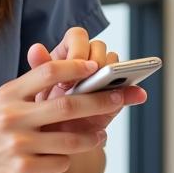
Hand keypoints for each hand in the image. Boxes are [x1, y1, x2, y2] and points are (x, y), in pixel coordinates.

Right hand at [0, 58, 129, 172]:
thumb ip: (33, 89)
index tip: (96, 67)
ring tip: (100, 135)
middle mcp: (13, 115)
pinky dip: (67, 160)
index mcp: (10, 93)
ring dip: (91, 137)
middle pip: (67, 104)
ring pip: (69, 139)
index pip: (48, 71)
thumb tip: (73, 75)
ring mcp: (17, 144)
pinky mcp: (21, 170)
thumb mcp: (5, 103)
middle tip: (121, 97)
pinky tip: (64, 157)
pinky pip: (59, 162)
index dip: (75, 67)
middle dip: (101, 101)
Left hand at [27, 27, 146, 132]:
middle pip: (99, 48)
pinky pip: (129, 88)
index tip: (71, 69)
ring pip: (115, 64)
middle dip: (94, 63)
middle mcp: (88, 60)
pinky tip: (138, 95)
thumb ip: (39, 68)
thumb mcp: (37, 89)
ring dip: (113, 74)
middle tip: (85, 84)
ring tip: (108, 90)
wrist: (53, 136)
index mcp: (68, 50)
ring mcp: (103, 76)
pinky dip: (133, 92)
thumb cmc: (43, 106)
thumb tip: (35, 48)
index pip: (78, 36)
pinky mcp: (116, 94)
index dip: (78, 50)